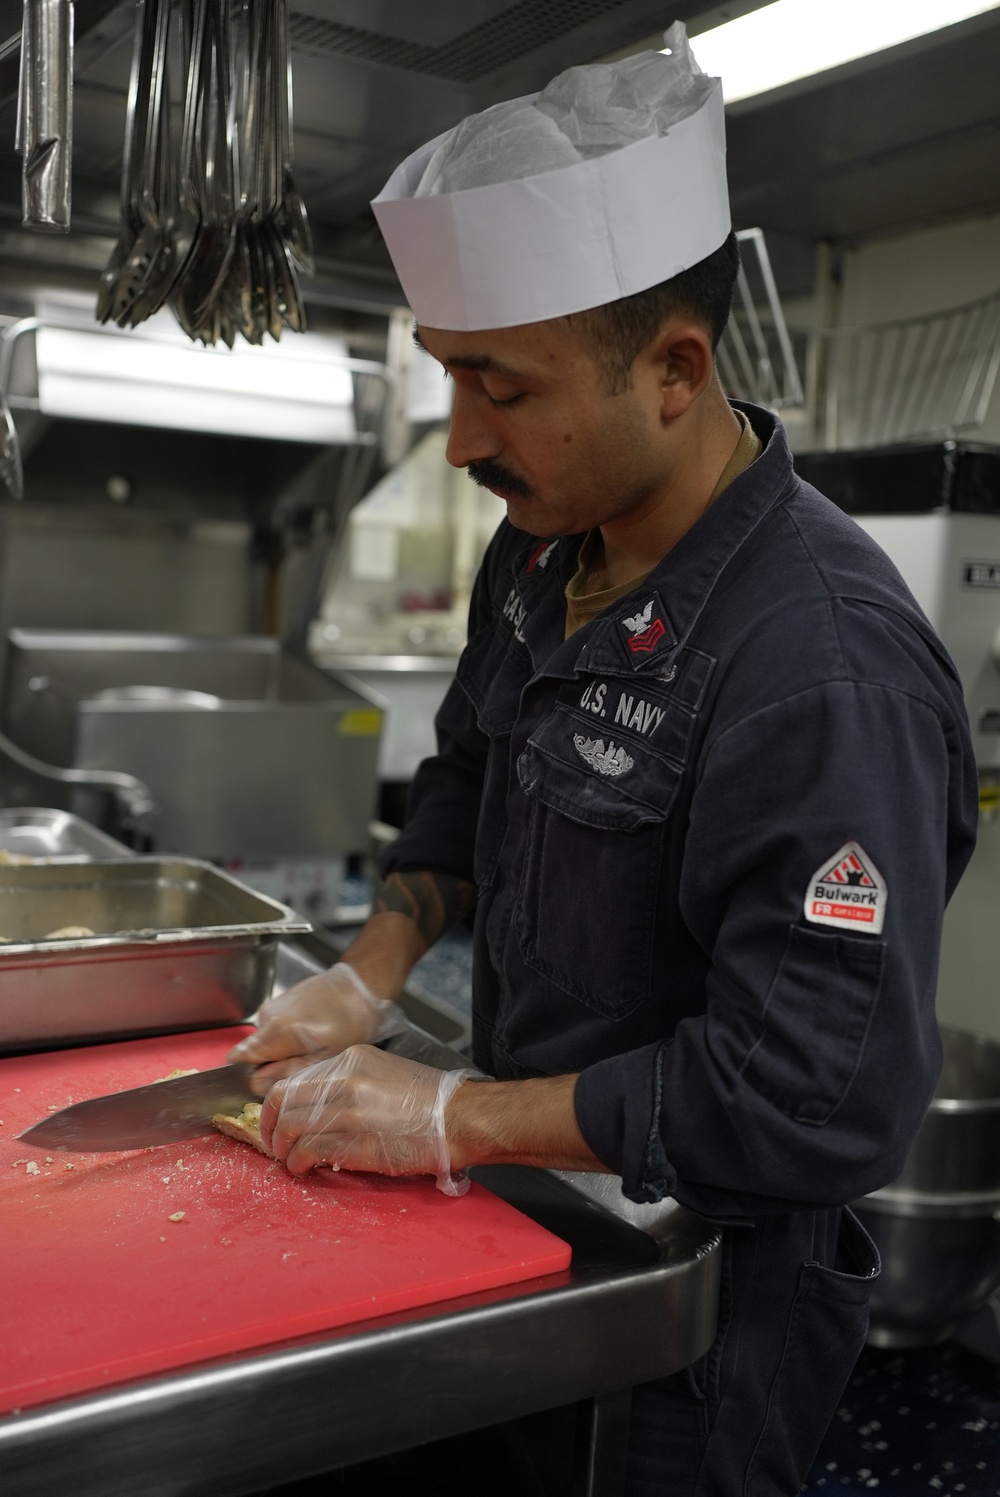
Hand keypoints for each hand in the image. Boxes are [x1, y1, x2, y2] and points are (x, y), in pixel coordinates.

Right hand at [227, 964, 403, 1093]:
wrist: (361, 986)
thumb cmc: (350, 1023)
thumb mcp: (324, 1058)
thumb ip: (287, 1073)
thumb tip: (254, 1085)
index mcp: (275, 1030)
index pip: (238, 1060)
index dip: (247, 1078)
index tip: (268, 1087)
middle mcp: (267, 1016)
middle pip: (252, 1054)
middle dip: (269, 1069)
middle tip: (300, 1072)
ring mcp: (273, 1006)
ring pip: (265, 1043)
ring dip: (280, 1054)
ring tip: (311, 1053)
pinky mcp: (281, 1002)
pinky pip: (275, 1030)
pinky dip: (287, 1039)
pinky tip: (310, 1038)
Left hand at [260, 1045, 475, 1195]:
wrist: (459, 1118)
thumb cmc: (430, 1102)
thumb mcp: (384, 1074)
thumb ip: (348, 1084)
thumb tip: (320, 1107)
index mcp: (350, 1061)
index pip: (294, 1079)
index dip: (276, 1104)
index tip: (274, 1120)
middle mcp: (343, 1080)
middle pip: (283, 1101)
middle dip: (270, 1126)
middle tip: (272, 1144)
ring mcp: (346, 1110)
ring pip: (290, 1127)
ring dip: (282, 1149)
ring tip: (289, 1161)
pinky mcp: (352, 1140)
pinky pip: (307, 1151)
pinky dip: (298, 1163)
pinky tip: (304, 1170)